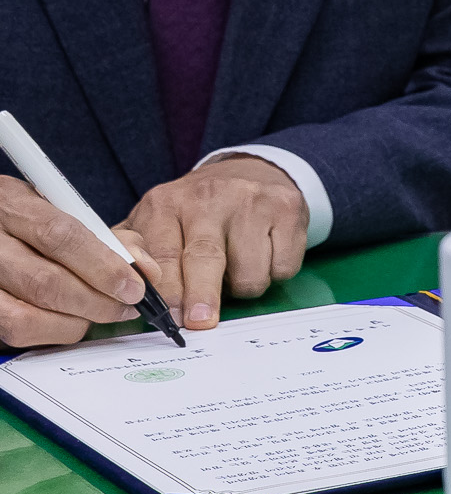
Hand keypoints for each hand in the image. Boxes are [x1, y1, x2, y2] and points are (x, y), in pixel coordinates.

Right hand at [0, 176, 146, 345]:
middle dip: (98, 302)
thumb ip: (111, 237)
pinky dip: (52, 331)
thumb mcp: (68, 212)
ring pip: (26, 316)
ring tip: (99, 312)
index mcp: (13, 204)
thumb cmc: (36, 222)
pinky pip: (15, 331)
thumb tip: (147, 271)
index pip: (61, 237)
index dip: (104, 267)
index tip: (135, 286)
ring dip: (76, 321)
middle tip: (125, 306)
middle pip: (45, 283)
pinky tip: (70, 319)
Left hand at [121, 157, 307, 332]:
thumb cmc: (196, 211)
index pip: (162, 255)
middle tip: (201, 322)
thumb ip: (134, 254)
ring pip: (249, 271)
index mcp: (166, 203)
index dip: (167, 292)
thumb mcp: (157, 221)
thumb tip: (119, 295)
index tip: (170, 318)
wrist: (250, 172)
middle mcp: (208, 196)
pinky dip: (273, 274)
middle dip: (202, 296)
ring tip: (236, 271)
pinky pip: (282, 265)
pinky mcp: (287, 208)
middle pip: (205, 258)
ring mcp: (252, 200)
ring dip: (243, 286)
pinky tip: (263, 256)